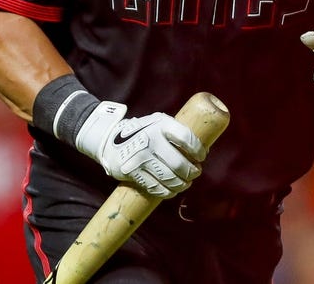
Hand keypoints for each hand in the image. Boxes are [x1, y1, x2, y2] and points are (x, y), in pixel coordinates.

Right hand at [75, 102, 204, 197]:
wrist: (109, 139)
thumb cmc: (143, 132)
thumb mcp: (158, 122)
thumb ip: (177, 132)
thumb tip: (203, 150)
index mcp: (161, 124)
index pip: (187, 138)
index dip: (198, 150)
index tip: (201, 156)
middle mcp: (150, 140)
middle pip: (180, 164)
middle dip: (192, 172)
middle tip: (195, 173)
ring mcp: (141, 157)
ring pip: (170, 179)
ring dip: (182, 184)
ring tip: (185, 183)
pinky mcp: (132, 172)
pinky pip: (156, 188)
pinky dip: (168, 192)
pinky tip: (171, 189)